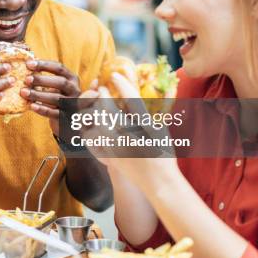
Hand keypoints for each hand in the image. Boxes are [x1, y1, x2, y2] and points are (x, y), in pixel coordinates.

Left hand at [20, 60, 80, 120]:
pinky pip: (54, 113)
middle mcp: (74, 89)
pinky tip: (31, 106)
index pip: (59, 68)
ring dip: (38, 95)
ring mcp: (72, 104)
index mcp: (72, 78)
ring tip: (24, 92)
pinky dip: (42, 109)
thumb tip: (28, 63)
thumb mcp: (54, 85)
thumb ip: (44, 75)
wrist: (66, 119)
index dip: (44, 65)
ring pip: (56, 98)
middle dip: (42, 80)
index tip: (28, 64)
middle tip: (26, 79)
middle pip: (60, 82)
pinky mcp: (66, 117)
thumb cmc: (56, 96)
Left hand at [85, 73, 176, 188]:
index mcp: (146, 127)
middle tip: (100, 89)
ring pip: (96, 123)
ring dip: (93, 110)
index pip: (131, 98)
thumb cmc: (164, 154)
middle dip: (101, 95)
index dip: (121, 83)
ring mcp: (117, 148)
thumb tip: (168, 85)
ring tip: (94, 105)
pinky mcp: (108, 157)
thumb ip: (161, 108)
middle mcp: (130, 136)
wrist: (158, 182)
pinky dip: (88, 130)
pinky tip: (90, 125)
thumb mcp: (163, 129)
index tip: (114, 75)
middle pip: (108, 109)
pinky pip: (91, 140)